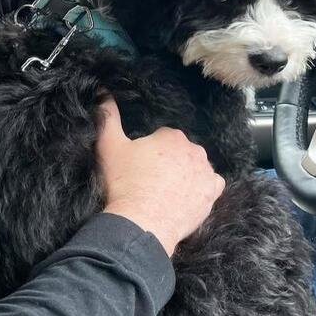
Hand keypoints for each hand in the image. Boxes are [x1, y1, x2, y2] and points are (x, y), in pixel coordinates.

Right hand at [97, 98, 224, 256]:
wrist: (141, 223)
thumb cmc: (124, 184)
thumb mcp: (109, 146)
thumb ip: (107, 117)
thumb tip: (103, 93)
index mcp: (171, 135)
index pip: (163, 138)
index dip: (151, 152)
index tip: (141, 167)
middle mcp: (194, 149)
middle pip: (181, 152)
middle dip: (170, 162)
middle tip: (152, 181)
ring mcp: (206, 172)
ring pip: (197, 167)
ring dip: (187, 174)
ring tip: (168, 192)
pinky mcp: (212, 193)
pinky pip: (212, 185)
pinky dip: (203, 188)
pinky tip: (188, 197)